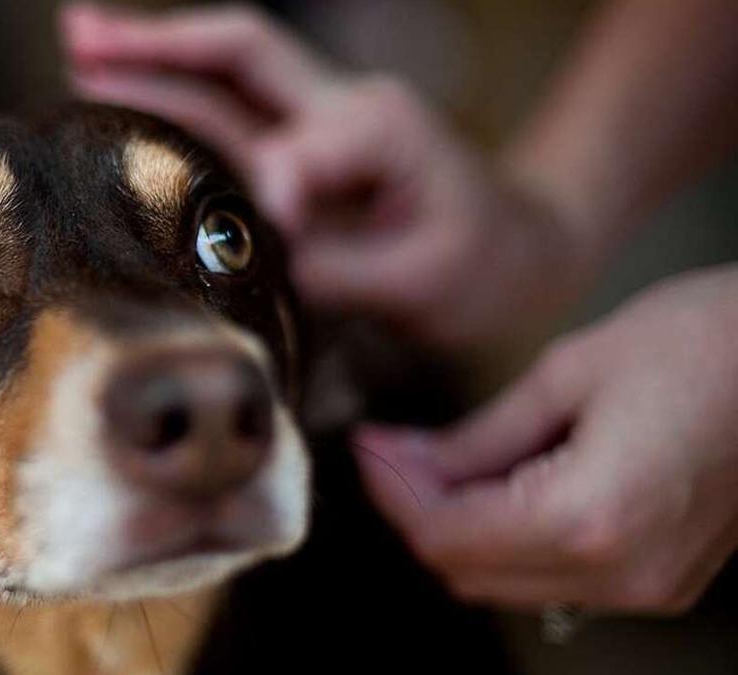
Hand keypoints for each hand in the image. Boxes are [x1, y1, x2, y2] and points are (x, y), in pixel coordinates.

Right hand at [61, 3, 594, 345]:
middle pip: (241, 52)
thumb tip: (258, 250)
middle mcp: (342, 106)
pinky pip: (227, 112)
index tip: (265, 222)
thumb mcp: (424, 284)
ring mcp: (317, 122)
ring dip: (151, 56)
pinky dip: (172, 95)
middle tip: (76, 34)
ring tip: (78, 44)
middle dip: (160, 43)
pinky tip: (123, 95)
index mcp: (382, 130)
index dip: (273, 183)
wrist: (515, 254)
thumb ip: (338, 269)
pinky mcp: (299, 148)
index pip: (302, 147)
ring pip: (224, 74)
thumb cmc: (478, 270)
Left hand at [354, 264, 737, 612]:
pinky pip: (554, 577)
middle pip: (466, 570)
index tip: (367, 445)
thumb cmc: (700, 341)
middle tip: (396, 448)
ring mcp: (647, 586)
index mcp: (590, 518)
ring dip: (459, 527)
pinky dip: (509, 537)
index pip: (445, 534)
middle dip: (418, 509)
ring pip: (505, 582)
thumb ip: (477, 436)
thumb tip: (403, 459)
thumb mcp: (568, 372)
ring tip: (441, 458)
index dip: (391, 489)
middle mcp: (619, 573)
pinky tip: (500, 479)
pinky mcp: (664, 579)